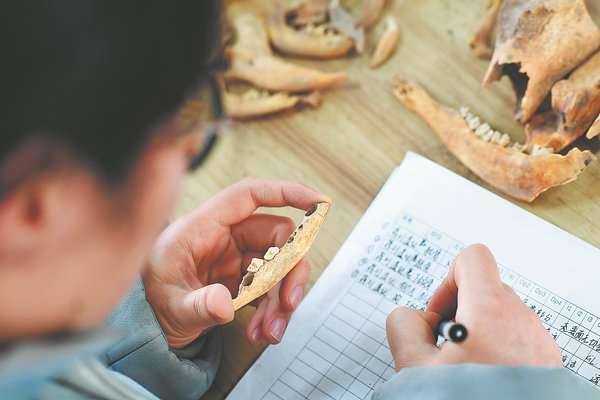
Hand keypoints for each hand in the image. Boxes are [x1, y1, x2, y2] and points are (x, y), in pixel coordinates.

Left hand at [142, 178, 330, 348]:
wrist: (149, 323)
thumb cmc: (150, 299)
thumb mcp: (169, 304)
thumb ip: (196, 305)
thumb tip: (224, 305)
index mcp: (204, 226)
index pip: (250, 195)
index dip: (286, 191)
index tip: (317, 201)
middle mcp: (226, 237)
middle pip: (277, 237)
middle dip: (289, 272)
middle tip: (289, 302)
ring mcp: (237, 258)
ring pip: (279, 266)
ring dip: (282, 299)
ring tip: (270, 330)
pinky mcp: (243, 279)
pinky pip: (271, 288)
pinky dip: (273, 310)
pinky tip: (261, 330)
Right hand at [386, 244, 561, 370]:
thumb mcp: (414, 367)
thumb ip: (402, 325)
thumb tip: (413, 318)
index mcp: (491, 312)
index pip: (472, 258)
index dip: (447, 279)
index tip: (439, 312)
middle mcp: (523, 321)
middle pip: (485, 289)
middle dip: (459, 313)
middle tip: (446, 349)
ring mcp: (540, 342)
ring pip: (501, 316)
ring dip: (478, 333)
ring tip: (465, 369)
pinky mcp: (548, 362)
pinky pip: (518, 339)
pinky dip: (498, 350)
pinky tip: (484, 379)